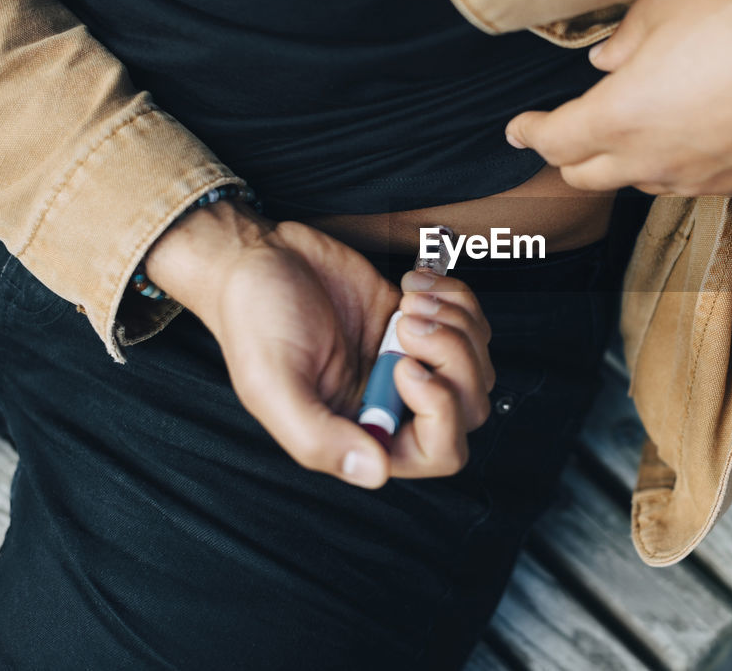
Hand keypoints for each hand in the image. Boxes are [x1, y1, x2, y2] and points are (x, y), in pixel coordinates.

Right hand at [144, 201, 493, 488]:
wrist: (257, 257)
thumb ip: (318, 438)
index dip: (441, 412)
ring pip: (478, 364)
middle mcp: (391, 403)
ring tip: (410, 301)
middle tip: (409, 322)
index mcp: (360, 431)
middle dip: (454, 358)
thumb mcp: (271, 384)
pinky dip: (456, 298)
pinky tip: (415, 284)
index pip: (438, 453)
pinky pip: (470, 323)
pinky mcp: (418, 321)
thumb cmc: (253, 320)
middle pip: (470, 407)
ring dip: (456, 324)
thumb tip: (375, 474)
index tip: (405, 366)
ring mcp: (410, 360)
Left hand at [505, 0, 731, 195]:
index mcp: (618, 117)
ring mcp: (696, 179)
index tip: (518, 128)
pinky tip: (690, 135)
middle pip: (585, 177)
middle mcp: (651, 161)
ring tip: (636, 127)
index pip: (554, 140)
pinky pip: (690, 183)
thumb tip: (607, 57)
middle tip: (567, 131)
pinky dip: (676, 164)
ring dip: (625, 162)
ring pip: (638, 184)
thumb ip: (624, 34)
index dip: (529, 134)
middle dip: (568, 155)